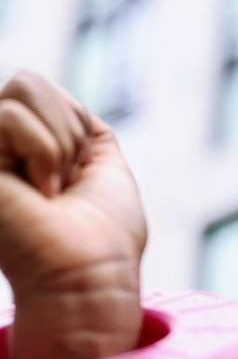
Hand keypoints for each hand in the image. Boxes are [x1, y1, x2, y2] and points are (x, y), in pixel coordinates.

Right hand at [0, 71, 146, 358]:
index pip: (44, 91)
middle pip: (28, 81)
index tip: (81, 176)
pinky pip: (11, 116)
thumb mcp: (104, 168)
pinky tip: (40, 193)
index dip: (76, 125)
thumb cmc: (106, 238)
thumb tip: (61, 102)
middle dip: (67, 128)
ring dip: (58, 142)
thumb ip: (81, 128)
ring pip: (21, 86)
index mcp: (25, 151)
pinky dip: (44, 152)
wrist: (90, 277)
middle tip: (67, 182)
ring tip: (52, 188)